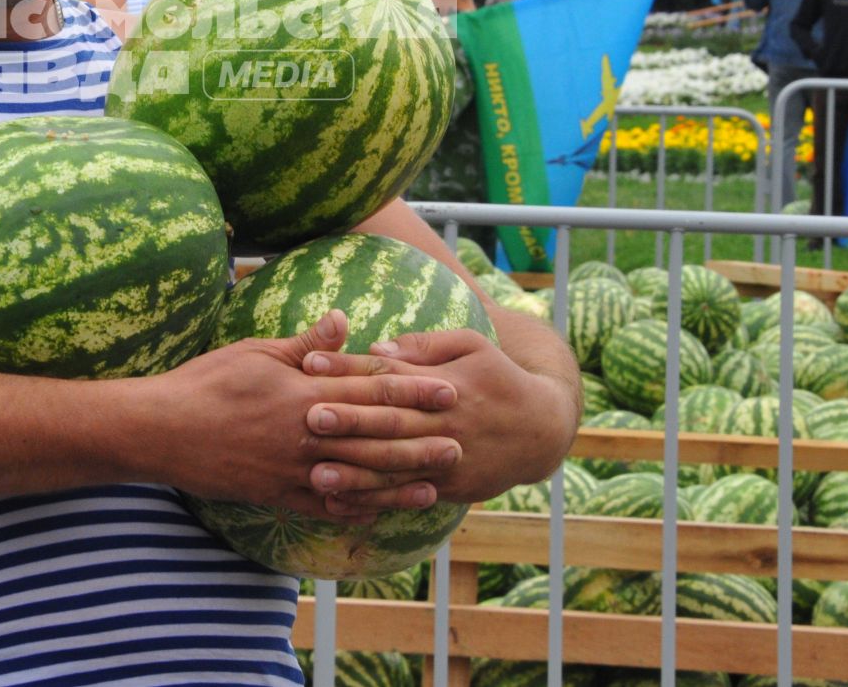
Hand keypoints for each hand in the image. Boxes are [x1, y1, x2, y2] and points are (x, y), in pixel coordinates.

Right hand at [152, 310, 461, 521]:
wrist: (162, 430)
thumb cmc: (206, 383)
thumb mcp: (255, 351)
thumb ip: (305, 344)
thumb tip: (344, 319)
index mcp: (305, 395)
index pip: (370, 393)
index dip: (413, 392)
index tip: (448, 389)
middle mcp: (307, 437)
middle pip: (376, 440)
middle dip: (421, 440)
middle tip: (461, 440)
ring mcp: (294, 471)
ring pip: (359, 480)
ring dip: (400, 482)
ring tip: (436, 484)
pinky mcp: (278, 496)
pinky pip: (326, 507)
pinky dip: (357, 509)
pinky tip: (382, 510)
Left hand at [314, 329, 575, 511]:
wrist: (542, 430)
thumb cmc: (499, 377)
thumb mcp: (472, 345)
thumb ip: (425, 345)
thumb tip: (379, 346)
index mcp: (443, 383)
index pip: (388, 373)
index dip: (348, 368)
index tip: (310, 363)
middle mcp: (443, 422)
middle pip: (388, 420)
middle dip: (347, 419)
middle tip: (306, 417)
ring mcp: (446, 458)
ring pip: (394, 465)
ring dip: (354, 472)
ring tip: (315, 473)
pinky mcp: (450, 486)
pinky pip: (406, 495)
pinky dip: (374, 501)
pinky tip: (342, 502)